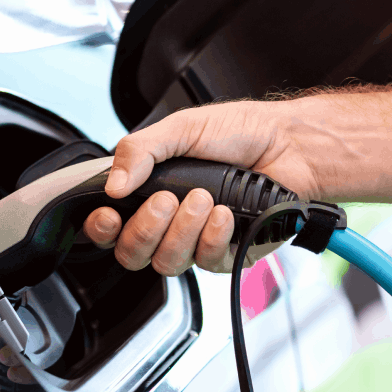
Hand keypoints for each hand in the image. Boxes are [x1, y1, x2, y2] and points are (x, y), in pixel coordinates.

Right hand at [83, 101, 322, 274]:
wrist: (289, 144)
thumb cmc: (239, 132)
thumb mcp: (182, 128)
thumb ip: (141, 150)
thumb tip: (113, 185)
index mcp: (150, 190)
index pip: (111, 226)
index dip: (102, 229)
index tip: (110, 215)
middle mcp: (170, 221)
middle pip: (133, 254)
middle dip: (146, 229)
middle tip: (167, 199)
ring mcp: (197, 240)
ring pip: (167, 263)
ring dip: (183, 230)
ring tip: (205, 198)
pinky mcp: (228, 253)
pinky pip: (207, 263)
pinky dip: (214, 237)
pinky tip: (226, 213)